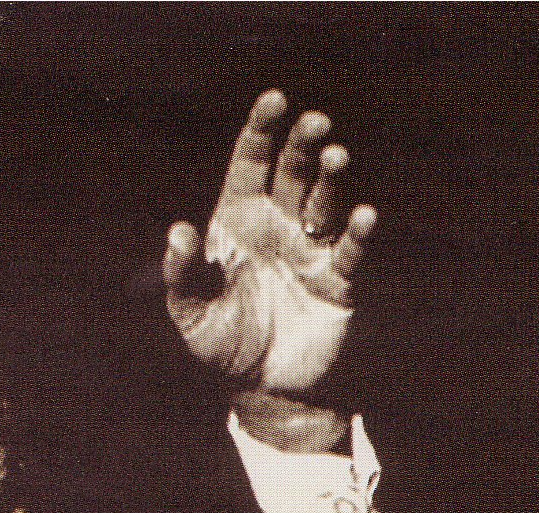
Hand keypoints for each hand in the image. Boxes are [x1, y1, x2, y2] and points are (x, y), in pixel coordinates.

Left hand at [163, 91, 376, 448]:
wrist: (263, 388)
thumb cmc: (222, 345)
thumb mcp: (191, 314)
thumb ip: (182, 274)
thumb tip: (178, 231)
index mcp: (239, 223)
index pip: (251, 165)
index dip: (262, 130)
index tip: (274, 99)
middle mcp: (278, 227)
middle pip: (293, 172)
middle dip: (303, 145)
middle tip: (315, 123)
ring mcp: (310, 249)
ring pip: (324, 200)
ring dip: (330, 177)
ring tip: (334, 156)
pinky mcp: (337, 279)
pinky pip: (350, 249)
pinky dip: (357, 232)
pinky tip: (361, 216)